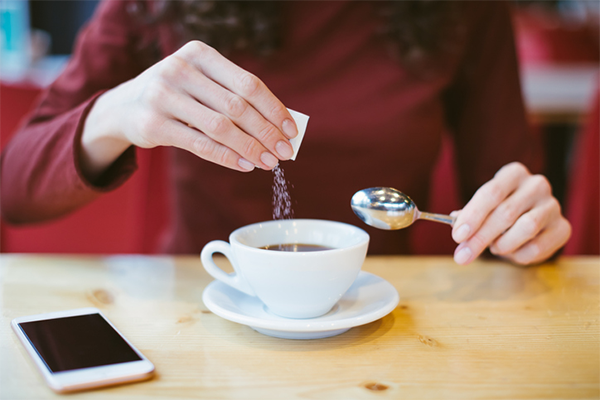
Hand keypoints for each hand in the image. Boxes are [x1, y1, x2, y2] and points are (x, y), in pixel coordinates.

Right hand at [82, 41, 297, 177]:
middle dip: (266, 133)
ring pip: (220, 127)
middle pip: (237, 106)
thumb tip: (278, 127)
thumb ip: (234, 97)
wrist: (123, 106)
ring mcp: (163, 96)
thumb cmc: (177, 95)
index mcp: (200, 54)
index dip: (274, 109)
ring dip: (250, 148)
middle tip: (284, 152)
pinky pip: (200, 145)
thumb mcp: (201, 83)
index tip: (291, 131)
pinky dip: (227, 157)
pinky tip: (245, 165)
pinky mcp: (153, 124)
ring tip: (268, 162)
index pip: (248, 83)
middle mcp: (180, 69)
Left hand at [451, 162, 570, 264]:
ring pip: (526, 228)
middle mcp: (536, 185)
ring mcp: (553, 206)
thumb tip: (456, 226)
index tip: (457, 236)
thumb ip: (469, 216)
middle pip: (506, 213)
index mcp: (513, 174)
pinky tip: (512, 252)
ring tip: (494, 248)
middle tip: (462, 256)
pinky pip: (538, 247)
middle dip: (480, 238)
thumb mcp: (483, 208)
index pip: (491, 193)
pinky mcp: (563, 228)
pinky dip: (518, 255)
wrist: (533, 221)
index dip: (473, 216)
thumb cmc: (501, 211)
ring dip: (502, 245)